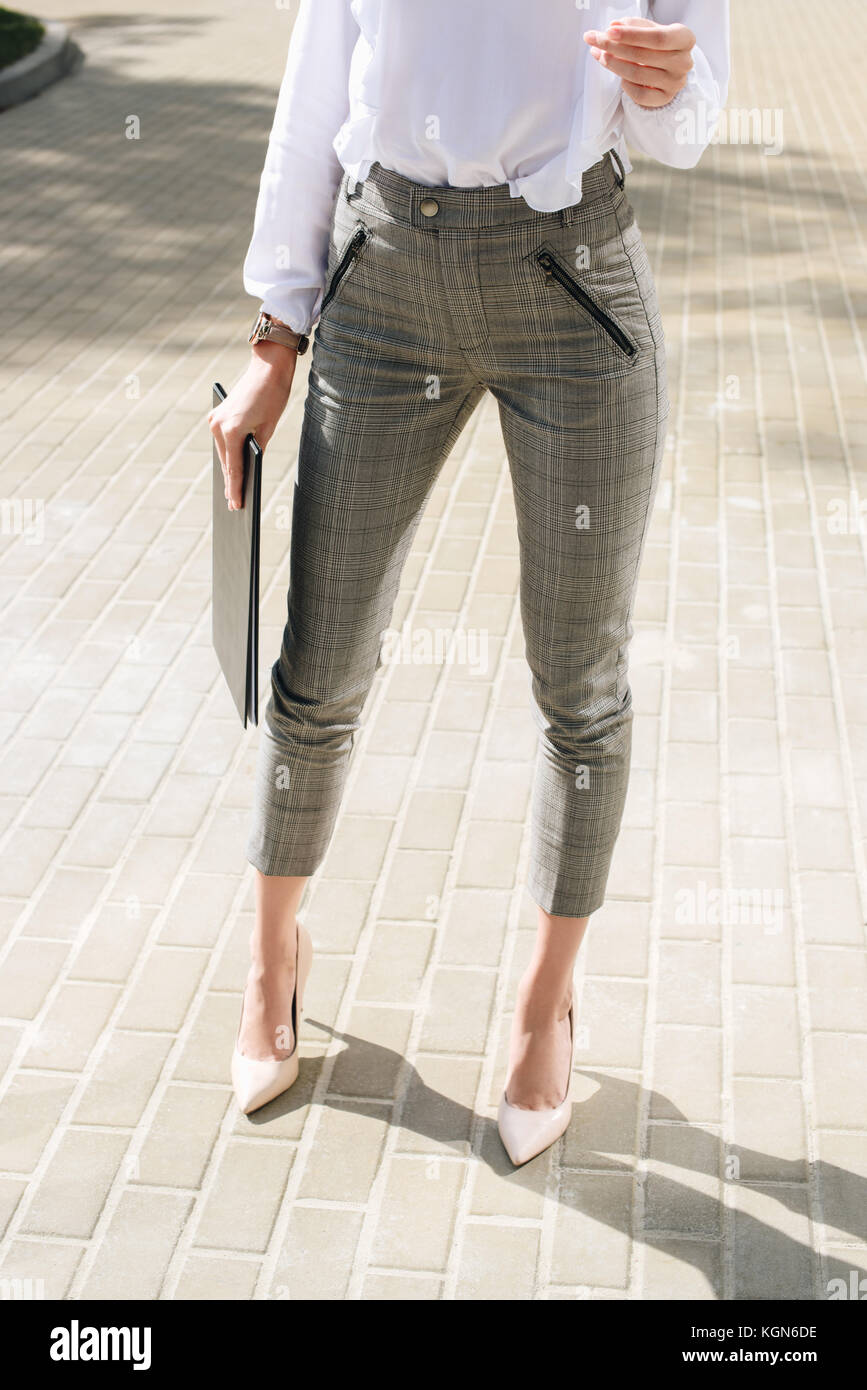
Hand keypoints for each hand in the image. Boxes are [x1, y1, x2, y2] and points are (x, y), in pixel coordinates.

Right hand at [208, 343, 296, 509]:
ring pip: (223, 453)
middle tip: (234, 507)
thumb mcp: (268, 429)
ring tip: (232, 493)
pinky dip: (228, 455)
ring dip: (229, 470)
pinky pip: (222, 442)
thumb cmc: (273, 397)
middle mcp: (218, 426)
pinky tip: (232, 470)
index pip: (235, 468)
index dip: (236, 489)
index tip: (236, 506)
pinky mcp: (217, 416)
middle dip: (231, 484)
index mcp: (232, 431)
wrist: (267, 368)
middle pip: (227, 462)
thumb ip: (256, 450)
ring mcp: (214, 420)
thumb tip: (250, 468)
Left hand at [584, 17, 695, 108]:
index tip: (609, 30)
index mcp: (685, 38)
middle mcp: (683, 61)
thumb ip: (633, 26)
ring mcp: (675, 82)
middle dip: (614, 47)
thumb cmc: (659, 46)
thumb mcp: (650, 30)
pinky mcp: (665, 99)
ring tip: (600, 54)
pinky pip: (639, 94)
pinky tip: (620, 76)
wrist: (671, 68)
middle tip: (595, 40)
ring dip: (613, 64)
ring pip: (637, 75)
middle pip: (643, 56)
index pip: (657, 37)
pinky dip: (626, 84)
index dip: (631, 35)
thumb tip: (613, 26)